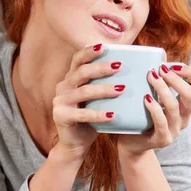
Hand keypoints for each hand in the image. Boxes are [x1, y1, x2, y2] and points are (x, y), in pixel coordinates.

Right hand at [52, 44, 125, 159]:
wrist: (75, 144)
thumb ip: (105, 85)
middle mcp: (63, 87)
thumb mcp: (97, 100)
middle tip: (119, 67)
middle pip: (82, 72)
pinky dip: (99, 115)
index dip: (90, 52)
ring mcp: (60, 101)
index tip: (105, 47)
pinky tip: (113, 115)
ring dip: (104, 90)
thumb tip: (130, 69)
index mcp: (70, 79)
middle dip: (101, 68)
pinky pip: (82, 114)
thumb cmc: (90, 120)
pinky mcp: (61, 116)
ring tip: (121, 90)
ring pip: (84, 92)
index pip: (78, 60)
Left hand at [117, 63, 190, 155]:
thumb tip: (161, 54)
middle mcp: (184, 117)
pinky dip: (154, 108)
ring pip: (175, 107)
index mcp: (185, 105)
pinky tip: (146, 98)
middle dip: (176, 80)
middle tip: (159, 70)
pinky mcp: (163, 139)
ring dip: (162, 89)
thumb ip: (159, 79)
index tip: (171, 65)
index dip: (189, 72)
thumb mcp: (152, 95)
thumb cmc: (141, 116)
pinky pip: (162, 122)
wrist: (131, 143)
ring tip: (150, 78)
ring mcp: (175, 130)